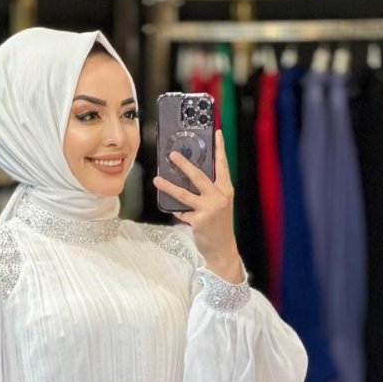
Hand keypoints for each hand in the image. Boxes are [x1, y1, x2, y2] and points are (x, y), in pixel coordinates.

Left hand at [152, 128, 240, 277]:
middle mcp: (218, 197)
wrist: (222, 248)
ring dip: (168, 186)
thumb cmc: (219, 224)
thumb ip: (210, 190)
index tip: (216, 133)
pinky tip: (174, 211)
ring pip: (184, 194)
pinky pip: (181, 212)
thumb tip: (190, 176)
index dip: (220, 148)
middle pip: (198, 176)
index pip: (223, 165)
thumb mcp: (220, 203)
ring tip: (157, 180)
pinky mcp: (198, 221)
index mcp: (226, 190)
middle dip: (184, 164)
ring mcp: (208, 209)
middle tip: (172, 154)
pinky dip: (177, 211)